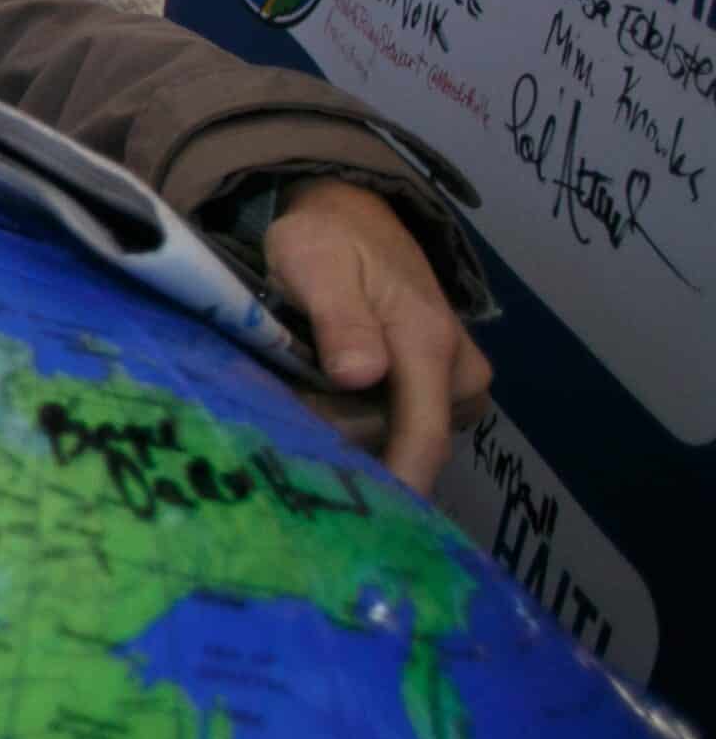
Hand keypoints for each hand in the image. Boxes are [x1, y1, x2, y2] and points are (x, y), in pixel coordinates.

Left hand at [263, 177, 491, 493]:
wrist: (352, 214)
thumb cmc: (327, 238)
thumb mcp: (315, 262)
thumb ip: (339, 318)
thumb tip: (361, 374)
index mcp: (428, 342)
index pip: (423, 436)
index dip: (396, 484)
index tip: (364, 524)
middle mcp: (457, 369)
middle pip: (403, 443)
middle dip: (344, 444)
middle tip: (281, 416)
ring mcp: (454, 380)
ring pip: (400, 436)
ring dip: (348, 431)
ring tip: (296, 395)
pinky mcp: (441, 385)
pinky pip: (403, 423)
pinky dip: (360, 421)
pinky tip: (318, 400)